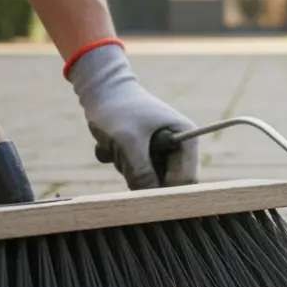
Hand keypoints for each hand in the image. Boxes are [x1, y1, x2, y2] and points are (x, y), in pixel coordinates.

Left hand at [66, 42, 198, 188]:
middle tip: (124, 161)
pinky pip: (134, 170)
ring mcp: (159, 148)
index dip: (168, 189)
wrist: (99, 87)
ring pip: (148, 177)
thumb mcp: (128, 141)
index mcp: (186, 136)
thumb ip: (140, 171)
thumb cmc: (117, 108)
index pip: (187, 177)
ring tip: (116, 146)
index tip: (145, 195)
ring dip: (127, 168)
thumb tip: (148, 198)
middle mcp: (177, 144)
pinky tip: (111, 144)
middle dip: (143, 176)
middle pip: (167, 180)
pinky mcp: (143, 150)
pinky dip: (119, 161)